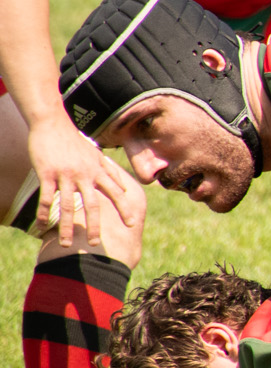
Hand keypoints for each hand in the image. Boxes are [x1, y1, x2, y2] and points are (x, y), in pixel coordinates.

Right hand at [26, 118, 140, 248]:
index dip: (124, 208)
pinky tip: (41, 227)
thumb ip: (109, 171)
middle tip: (95, 244)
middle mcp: (85, 175)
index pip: (116, 192)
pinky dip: (44, 214)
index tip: (132, 224)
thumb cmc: (74, 140)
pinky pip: (46, 198)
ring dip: (66, 227)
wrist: (52, 123)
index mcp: (98, 171)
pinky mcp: (47, 174)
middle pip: (93, 205)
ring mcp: (65, 175)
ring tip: (66, 244)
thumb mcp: (96, 154)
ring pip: (68, 206)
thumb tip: (123, 185)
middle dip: (95, 226)